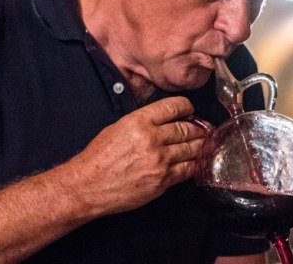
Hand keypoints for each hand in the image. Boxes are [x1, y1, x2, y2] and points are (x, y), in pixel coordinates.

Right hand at [63, 96, 209, 215]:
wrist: (88, 185)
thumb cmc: (99, 157)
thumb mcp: (118, 127)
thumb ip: (143, 122)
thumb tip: (166, 120)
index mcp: (139, 121)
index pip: (174, 107)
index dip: (187, 107)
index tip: (190, 110)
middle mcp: (152, 139)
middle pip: (187, 128)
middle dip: (198, 128)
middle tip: (203, 128)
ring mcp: (159, 161)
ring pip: (192, 149)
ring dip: (200, 145)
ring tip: (203, 142)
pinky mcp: (162, 181)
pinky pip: (187, 170)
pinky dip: (195, 163)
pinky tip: (196, 160)